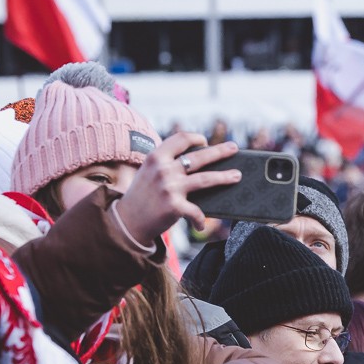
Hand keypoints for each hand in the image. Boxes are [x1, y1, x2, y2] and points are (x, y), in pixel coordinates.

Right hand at [115, 132, 240, 244]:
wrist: (126, 221)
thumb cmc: (142, 196)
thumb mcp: (149, 172)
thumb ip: (167, 164)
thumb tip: (198, 161)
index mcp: (156, 157)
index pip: (181, 139)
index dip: (196, 138)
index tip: (205, 141)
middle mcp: (163, 169)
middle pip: (199, 157)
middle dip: (220, 151)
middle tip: (234, 148)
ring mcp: (169, 187)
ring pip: (205, 179)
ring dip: (224, 177)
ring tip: (237, 175)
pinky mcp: (174, 206)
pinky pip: (197, 211)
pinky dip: (200, 220)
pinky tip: (200, 225)